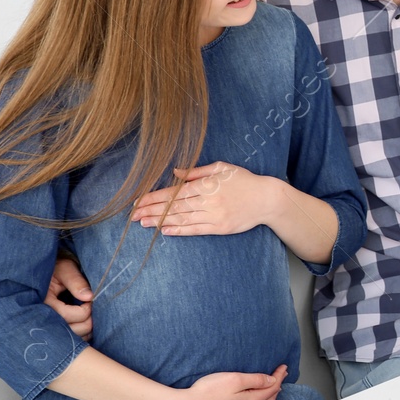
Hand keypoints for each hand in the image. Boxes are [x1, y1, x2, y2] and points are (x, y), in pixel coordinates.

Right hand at [46, 256, 93, 340]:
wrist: (47, 274)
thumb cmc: (57, 269)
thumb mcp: (65, 269)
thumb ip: (76, 281)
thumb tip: (89, 296)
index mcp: (42, 302)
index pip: (67, 315)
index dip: (86, 310)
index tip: (91, 300)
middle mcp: (41, 318)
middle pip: (70, 331)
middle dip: (88, 322)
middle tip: (93, 308)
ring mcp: (46, 327)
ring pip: (72, 339)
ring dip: (86, 329)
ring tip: (89, 314)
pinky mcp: (52, 332)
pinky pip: (71, 341)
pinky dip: (82, 335)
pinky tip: (85, 322)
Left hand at [130, 162, 282, 236]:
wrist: (266, 199)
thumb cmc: (244, 181)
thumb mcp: (222, 168)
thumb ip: (197, 172)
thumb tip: (176, 173)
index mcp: (206, 185)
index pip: (174, 192)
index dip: (154, 197)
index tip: (138, 201)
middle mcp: (208, 201)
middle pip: (174, 207)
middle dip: (152, 210)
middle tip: (133, 215)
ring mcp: (214, 215)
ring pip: (182, 219)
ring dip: (160, 221)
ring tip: (143, 223)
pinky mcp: (220, 227)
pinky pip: (196, 229)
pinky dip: (180, 230)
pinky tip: (165, 231)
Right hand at [172, 364, 287, 399]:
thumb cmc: (207, 392)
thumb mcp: (233, 379)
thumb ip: (255, 380)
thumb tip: (272, 380)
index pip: (272, 388)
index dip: (279, 376)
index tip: (283, 368)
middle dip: (276, 386)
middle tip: (280, 375)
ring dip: (268, 399)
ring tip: (272, 389)